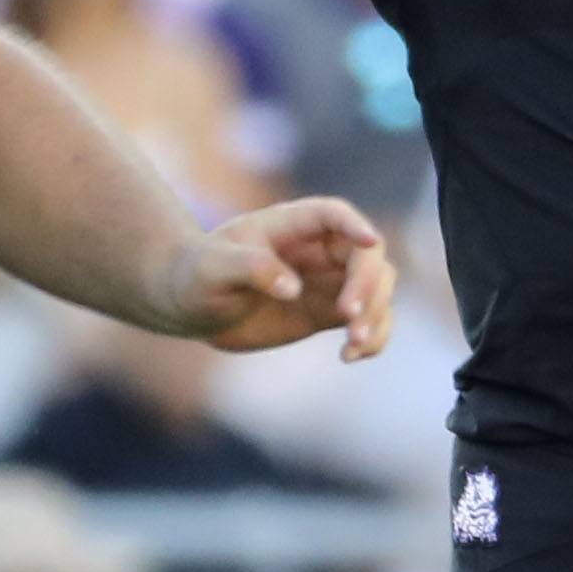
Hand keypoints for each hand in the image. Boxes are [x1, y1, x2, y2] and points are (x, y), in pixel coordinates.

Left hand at [163, 194, 394, 357]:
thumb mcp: (215, 268)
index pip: (334, 214)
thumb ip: (252, 268)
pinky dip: (373, 339)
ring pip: (379, 288)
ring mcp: (329, 281)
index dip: (355, 225)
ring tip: (352, 344)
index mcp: (292, 225)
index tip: (369, 242)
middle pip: (368, 255)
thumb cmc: (198, 275)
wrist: (193, 306)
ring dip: (377, 314)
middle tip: (348, 318)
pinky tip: (350, 357)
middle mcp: (319, 249)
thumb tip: (293, 288)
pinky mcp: (330, 313)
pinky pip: (370, 320)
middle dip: (368, 284)